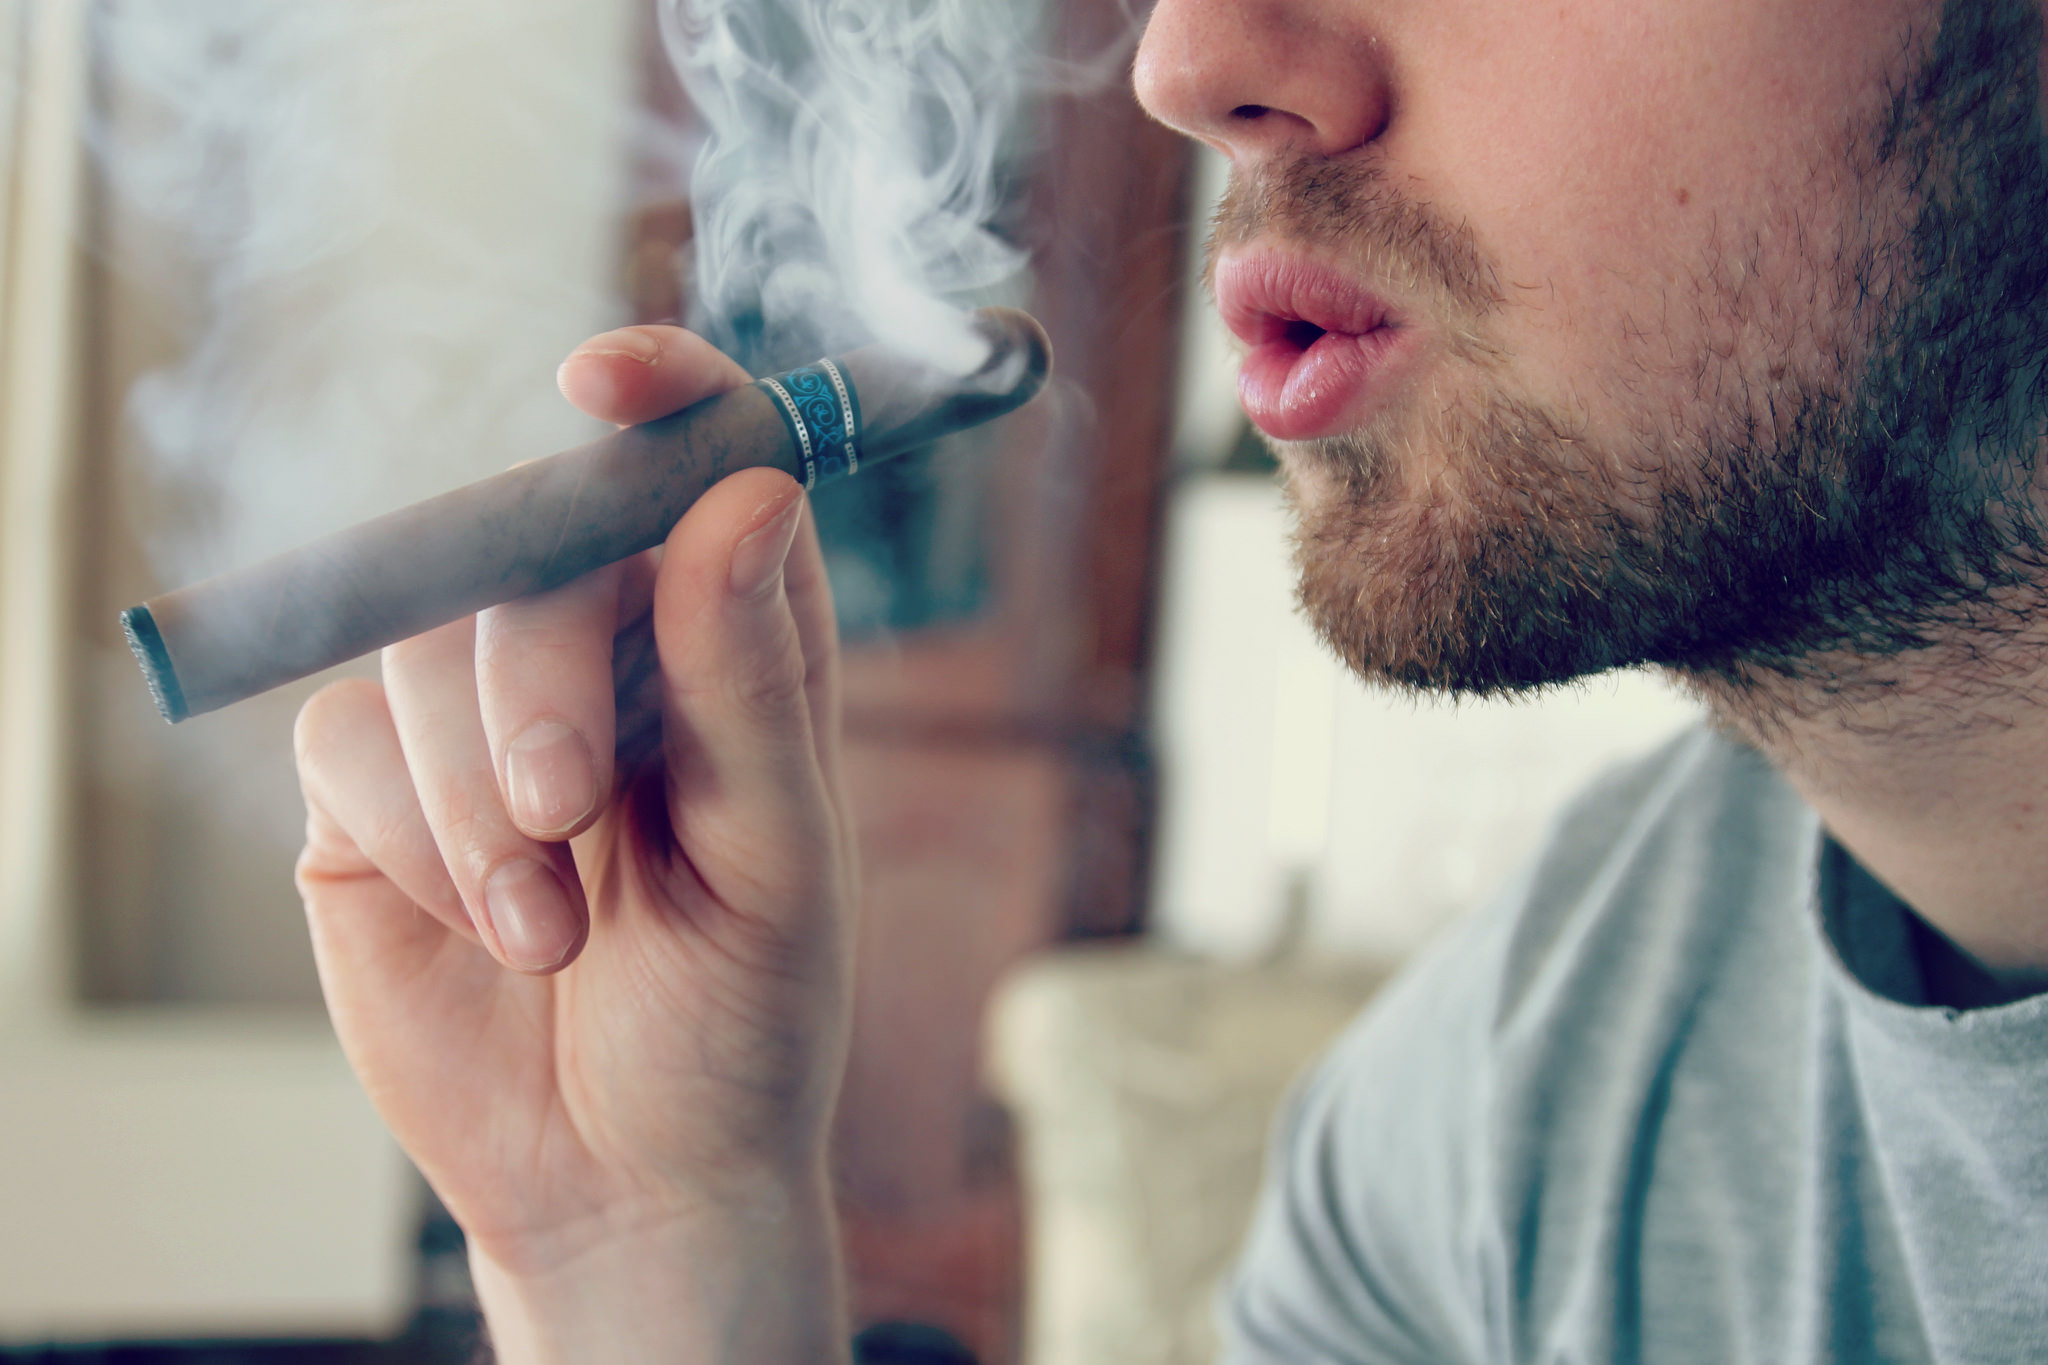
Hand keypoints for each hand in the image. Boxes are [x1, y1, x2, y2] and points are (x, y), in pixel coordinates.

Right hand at [292, 326, 854, 1363]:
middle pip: (531, 545)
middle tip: (566, 807)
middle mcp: (605, 652)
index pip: (700, 463)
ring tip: (547, 926)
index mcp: (733, 641)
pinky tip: (488, 929)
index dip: (662, 393)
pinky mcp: (374, 790)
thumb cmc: (742, 1017)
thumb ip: (749, 683)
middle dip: (534, 676)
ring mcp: (476, 715)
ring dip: (472, 794)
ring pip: (425, 644)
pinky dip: (410, 835)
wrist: (630, 1175)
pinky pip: (347, 737)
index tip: (604, 378)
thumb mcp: (777, 859)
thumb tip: (744, 493)